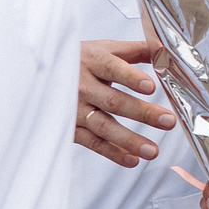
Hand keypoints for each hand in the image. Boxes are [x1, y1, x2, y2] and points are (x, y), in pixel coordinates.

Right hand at [73, 38, 172, 166]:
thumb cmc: (80, 60)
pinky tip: (131, 159)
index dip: (131, 78)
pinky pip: (92, 141)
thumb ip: (137, 50)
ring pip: (103, 126)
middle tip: (168, 121)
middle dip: (142, 113)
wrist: (40, 74)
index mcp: (92, 61)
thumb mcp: (104, 49)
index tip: (150, 87)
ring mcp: (74, 108)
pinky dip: (111, 152)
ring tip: (153, 150)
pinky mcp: (69, 126)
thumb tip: (167, 52)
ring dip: (129, 140)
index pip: (112, 68)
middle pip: (113, 101)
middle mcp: (81, 85)